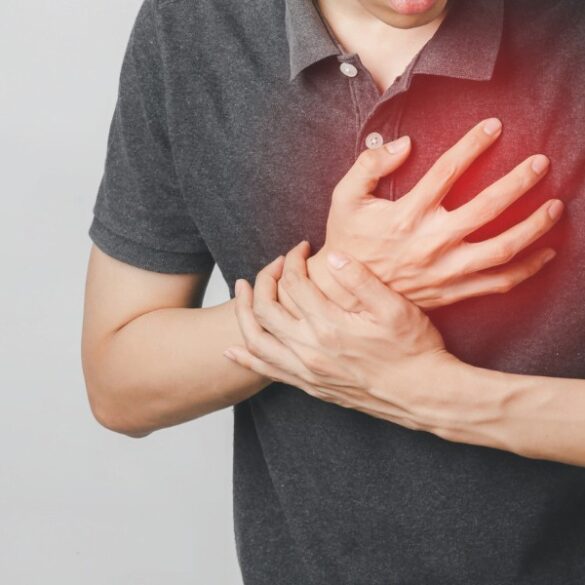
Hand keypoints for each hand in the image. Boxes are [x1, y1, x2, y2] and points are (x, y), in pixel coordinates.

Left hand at [225, 241, 463, 434]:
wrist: (423, 395)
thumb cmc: (414, 350)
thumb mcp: (395, 308)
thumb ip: (360, 279)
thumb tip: (331, 256)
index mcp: (330, 325)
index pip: (294, 283)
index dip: (293, 260)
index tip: (302, 248)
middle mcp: (311, 350)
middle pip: (266, 308)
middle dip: (265, 279)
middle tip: (276, 264)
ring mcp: (307, 371)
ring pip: (257, 340)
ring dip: (244, 313)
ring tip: (241, 292)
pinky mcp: (310, 386)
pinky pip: (267, 372)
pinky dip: (246, 358)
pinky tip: (233, 348)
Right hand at [290, 118, 561, 312]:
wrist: (346, 292)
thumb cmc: (346, 240)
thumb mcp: (344, 198)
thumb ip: (368, 166)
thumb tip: (404, 145)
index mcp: (405, 216)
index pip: (446, 171)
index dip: (473, 144)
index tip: (495, 126)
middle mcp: (429, 243)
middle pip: (486, 208)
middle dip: (519, 181)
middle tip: (541, 163)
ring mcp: (443, 271)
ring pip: (501, 249)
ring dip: (533, 227)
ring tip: (555, 207)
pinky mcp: (450, 292)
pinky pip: (496, 284)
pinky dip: (525, 270)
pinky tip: (545, 254)